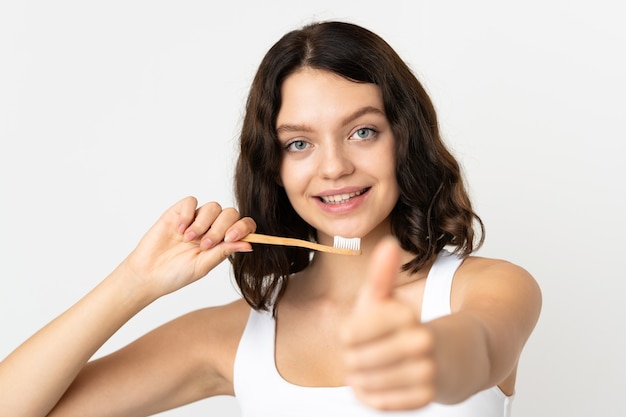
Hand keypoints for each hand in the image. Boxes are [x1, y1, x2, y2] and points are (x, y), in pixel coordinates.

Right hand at [120, 196, 254, 298]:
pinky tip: (179, 229)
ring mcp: (195, 219)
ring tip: (188, 238)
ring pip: (213, 207)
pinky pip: (191, 201)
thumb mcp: (203, 266)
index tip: (231, 237)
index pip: (242, 226)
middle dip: (220, 228)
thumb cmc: (176, 274)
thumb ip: (224, 252)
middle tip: (205, 244)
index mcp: (222, 242)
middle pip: (230, 213)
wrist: (148, 274)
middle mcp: (211, 228)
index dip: (243, 227)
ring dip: (203, 223)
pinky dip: (188, 213)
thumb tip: (249, 244)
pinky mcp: (178, 212)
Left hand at [341, 237, 436, 410]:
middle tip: (357, 354)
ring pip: (365, 383)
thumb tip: (387, 242)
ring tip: (365, 368)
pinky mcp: (427, 398)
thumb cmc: (418, 325)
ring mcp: (425, 374)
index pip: (351, 333)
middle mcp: (419, 345)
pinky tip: (376, 383)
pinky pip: (380, 403)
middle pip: (355, 359)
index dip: (349, 333)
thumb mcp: (397, 298)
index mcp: (407, 316)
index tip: (354, 332)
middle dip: (353, 356)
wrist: (464, 355)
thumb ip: (384, 274)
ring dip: (360, 378)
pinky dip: (372, 395)